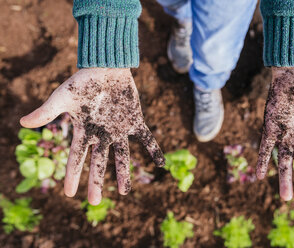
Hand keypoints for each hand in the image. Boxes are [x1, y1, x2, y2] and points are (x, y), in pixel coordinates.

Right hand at [20, 68, 164, 204]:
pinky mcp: (134, 121)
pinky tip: (161, 164)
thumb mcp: (62, 97)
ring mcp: (119, 129)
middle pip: (99, 162)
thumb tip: (22, 122)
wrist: (106, 67)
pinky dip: (154, 149)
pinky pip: (146, 138)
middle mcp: (102, 134)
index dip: (73, 176)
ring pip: (122, 155)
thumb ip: (47, 111)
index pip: (77, 158)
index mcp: (85, 131)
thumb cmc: (83, 81)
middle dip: (97, 181)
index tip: (69, 194)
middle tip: (95, 202)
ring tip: (125, 192)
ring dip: (124, 173)